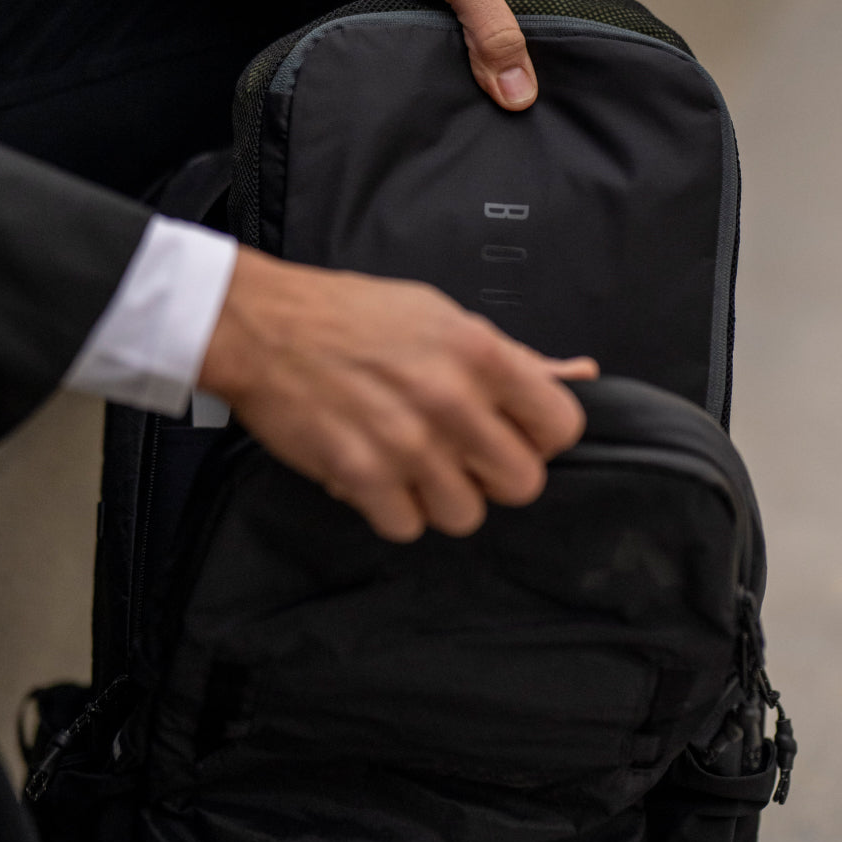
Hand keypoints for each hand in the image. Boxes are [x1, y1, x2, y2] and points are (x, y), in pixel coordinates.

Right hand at [199, 247, 596, 541]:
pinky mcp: (361, 477)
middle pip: (522, 485)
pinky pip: (406, 527)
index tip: (515, 434)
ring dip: (442, 497)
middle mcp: (452, 401)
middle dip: (495, 475)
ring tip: (412, 464)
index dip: (541, 437)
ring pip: (465, 515)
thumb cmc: (354, 314)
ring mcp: (407, 444)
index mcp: (482, 354)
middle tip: (463, 455)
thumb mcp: (440, 314)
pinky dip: (392, 509)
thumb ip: (508, 354)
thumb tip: (577, 373)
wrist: (264, 325)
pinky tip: (376, 475)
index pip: (561, 427)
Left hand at [326, 0, 625, 110]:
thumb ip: (492, 29)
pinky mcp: (470, 29)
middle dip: (569, 84)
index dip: (622, 50)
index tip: (620, 98)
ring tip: (533, 133)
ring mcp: (503, 10)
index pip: (612, 9)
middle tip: (571, 129)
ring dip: (523, 88)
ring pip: (528, 59)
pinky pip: (491, 64)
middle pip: (572, 44)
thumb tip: (519, 94)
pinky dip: (491, 86)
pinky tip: (492, 117)